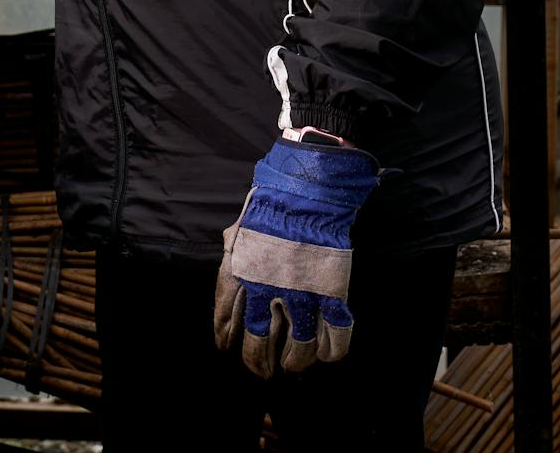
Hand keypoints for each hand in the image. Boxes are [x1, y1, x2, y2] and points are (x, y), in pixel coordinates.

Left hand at [214, 138, 380, 377]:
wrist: (306, 190)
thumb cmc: (271, 205)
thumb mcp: (240, 228)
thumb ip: (234, 250)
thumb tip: (229, 254)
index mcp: (238, 276)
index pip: (225, 319)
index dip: (225, 337)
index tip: (226, 347)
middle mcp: (265, 292)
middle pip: (257, 345)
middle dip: (258, 363)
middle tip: (262, 370)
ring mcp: (300, 295)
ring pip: (298, 349)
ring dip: (295, 362)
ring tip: (292, 366)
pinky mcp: (331, 293)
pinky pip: (335, 336)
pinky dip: (332, 351)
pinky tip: (327, 355)